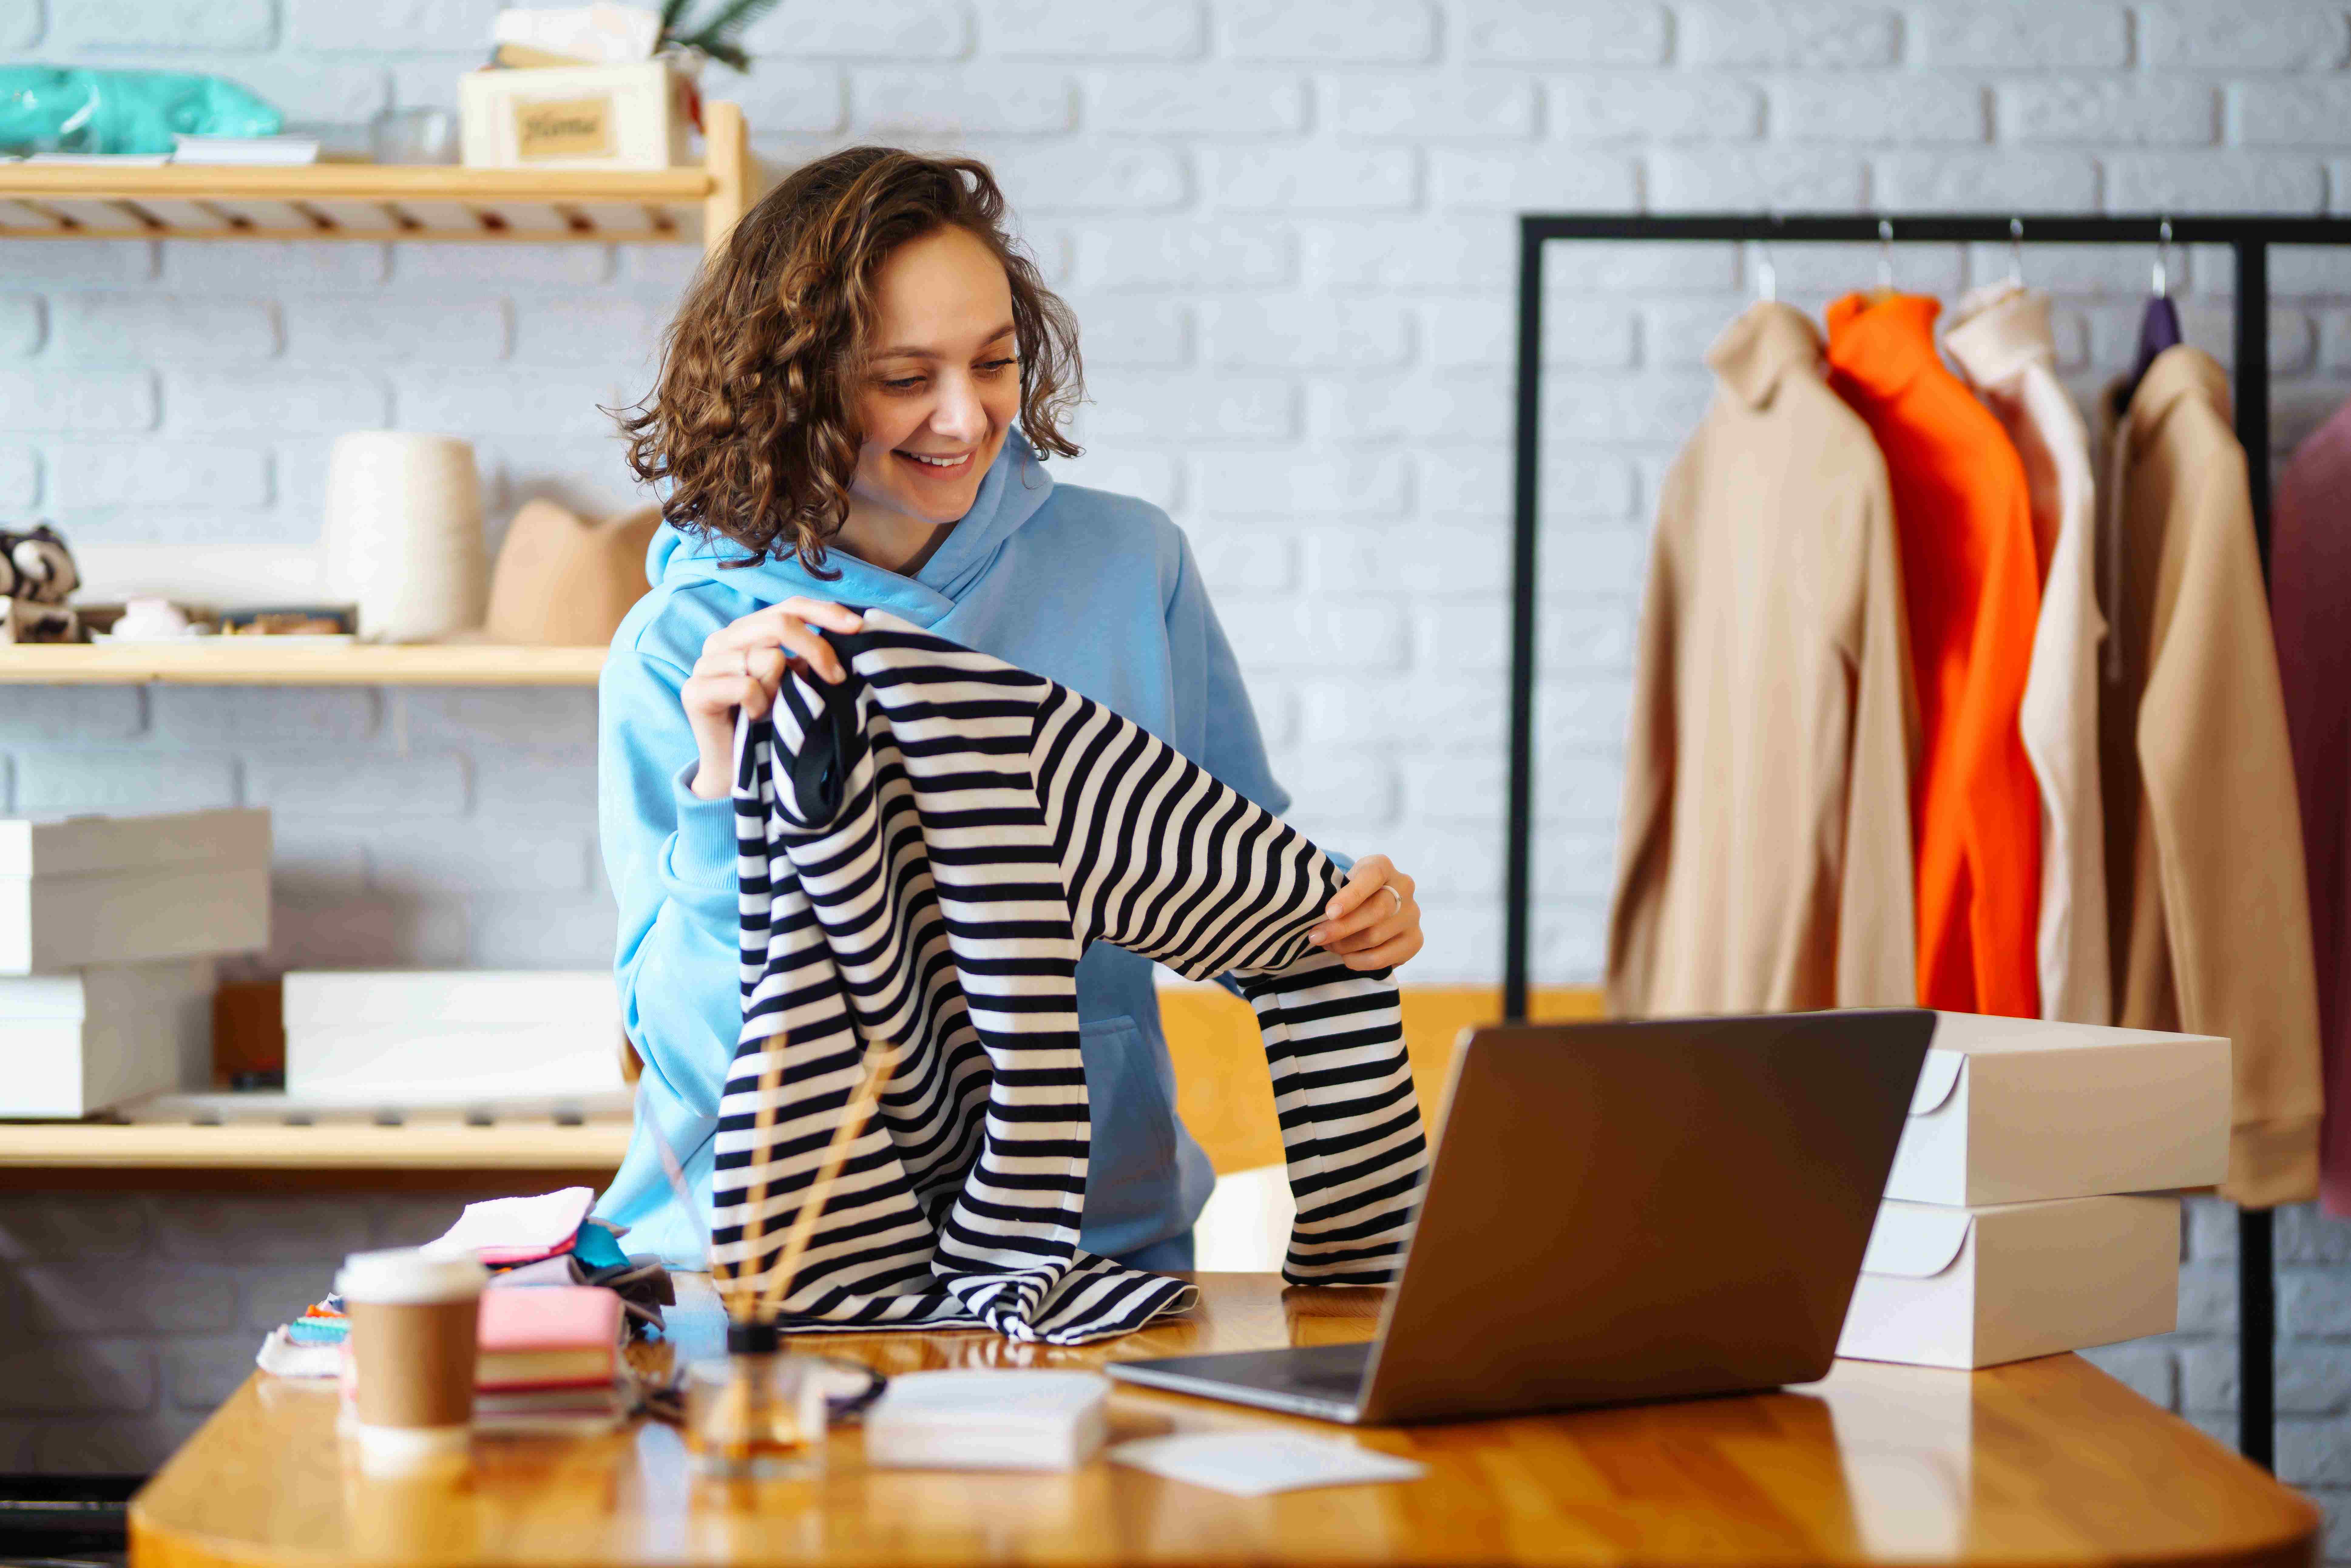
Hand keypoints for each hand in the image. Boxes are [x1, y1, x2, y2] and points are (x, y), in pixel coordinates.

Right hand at [682, 598, 862, 799]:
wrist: (736, 768)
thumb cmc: (770, 723)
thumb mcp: (796, 683)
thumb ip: (809, 658)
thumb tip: (847, 635)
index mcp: (747, 631)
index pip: (789, 606)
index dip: (825, 612)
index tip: (858, 627)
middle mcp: (722, 640)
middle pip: (779, 623)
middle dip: (816, 648)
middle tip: (837, 678)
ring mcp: (705, 663)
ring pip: (766, 657)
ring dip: (782, 689)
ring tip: (774, 709)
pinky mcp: (694, 691)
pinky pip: (746, 686)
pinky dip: (760, 706)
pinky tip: (755, 719)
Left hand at [1307, 855, 1421, 971]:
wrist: (1373, 906)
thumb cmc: (1349, 894)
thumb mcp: (1341, 884)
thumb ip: (1332, 895)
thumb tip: (1315, 920)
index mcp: (1382, 866)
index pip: (1372, 876)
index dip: (1351, 895)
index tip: (1330, 913)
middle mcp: (1404, 887)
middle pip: (1376, 910)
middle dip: (1341, 928)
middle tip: (1316, 937)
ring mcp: (1412, 915)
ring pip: (1376, 936)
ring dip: (1345, 945)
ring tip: (1328, 945)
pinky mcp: (1415, 941)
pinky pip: (1382, 958)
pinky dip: (1358, 961)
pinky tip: (1346, 957)